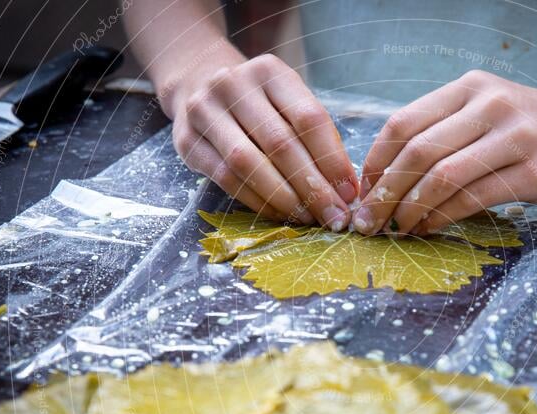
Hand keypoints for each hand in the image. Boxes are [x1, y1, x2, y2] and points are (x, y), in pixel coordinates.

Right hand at [165, 50, 357, 229]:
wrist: (196, 83)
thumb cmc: (259, 102)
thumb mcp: (287, 103)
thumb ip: (315, 138)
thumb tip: (346, 189)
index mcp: (270, 72)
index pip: (309, 119)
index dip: (333, 160)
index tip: (350, 193)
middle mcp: (234, 85)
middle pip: (281, 145)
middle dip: (314, 188)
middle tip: (335, 217)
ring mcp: (205, 111)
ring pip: (250, 164)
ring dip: (285, 199)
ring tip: (308, 219)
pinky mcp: (186, 140)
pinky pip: (226, 179)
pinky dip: (257, 201)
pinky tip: (280, 215)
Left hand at [352, 70, 536, 235]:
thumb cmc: (536, 128)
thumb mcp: (488, 112)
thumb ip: (445, 133)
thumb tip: (389, 176)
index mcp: (469, 89)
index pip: (402, 123)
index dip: (375, 162)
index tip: (363, 193)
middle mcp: (489, 105)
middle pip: (416, 152)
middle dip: (384, 194)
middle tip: (368, 223)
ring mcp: (514, 136)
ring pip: (442, 177)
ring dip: (410, 210)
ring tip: (398, 230)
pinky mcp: (534, 171)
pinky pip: (474, 198)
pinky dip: (443, 218)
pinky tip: (430, 230)